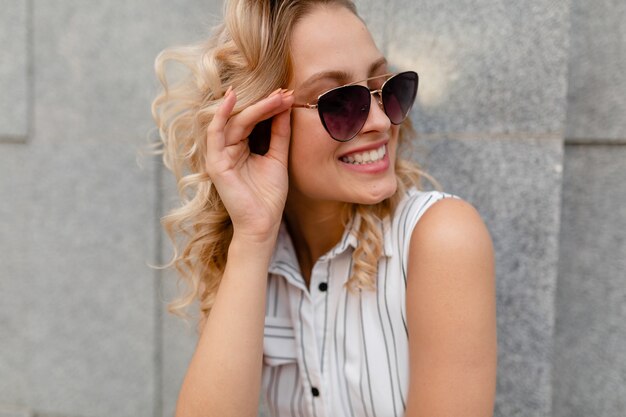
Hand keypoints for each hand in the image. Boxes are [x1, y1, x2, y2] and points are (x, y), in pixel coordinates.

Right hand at [205, 87, 294, 242]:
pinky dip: (221, 114)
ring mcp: (219, 155)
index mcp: (240, 147)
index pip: (253, 120)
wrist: (263, 223)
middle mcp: (227, 148)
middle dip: (266, 104)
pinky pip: (215, 133)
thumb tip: (284, 107)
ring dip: (255, 107)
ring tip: (276, 96)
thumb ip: (279, 134)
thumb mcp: (277, 158)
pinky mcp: (215, 163)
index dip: (270, 106)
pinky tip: (232, 98)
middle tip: (285, 93)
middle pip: (244, 118)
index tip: (288, 95)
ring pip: (234, 122)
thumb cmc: (269, 196)